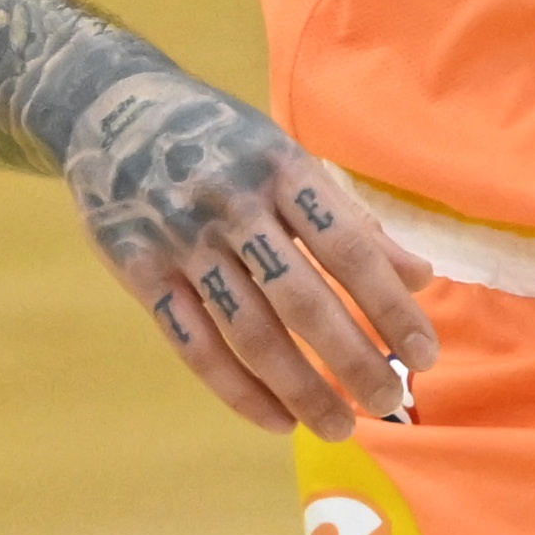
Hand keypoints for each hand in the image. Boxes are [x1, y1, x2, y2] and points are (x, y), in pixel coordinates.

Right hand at [59, 66, 438, 437]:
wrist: (110, 109)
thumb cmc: (221, 137)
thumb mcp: (288, 157)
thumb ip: (351, 218)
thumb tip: (419, 276)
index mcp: (282, 168)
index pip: (348, 248)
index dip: (389, 305)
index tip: (424, 352)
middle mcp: (233, 206)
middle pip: (301, 300)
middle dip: (351, 359)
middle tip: (388, 402)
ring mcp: (182, 242)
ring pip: (249, 333)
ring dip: (299, 389)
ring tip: (339, 425)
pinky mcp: (140, 273)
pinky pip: (194, 346)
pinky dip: (238, 391)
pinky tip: (277, 419)